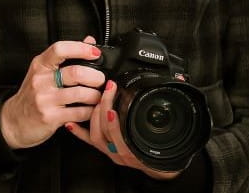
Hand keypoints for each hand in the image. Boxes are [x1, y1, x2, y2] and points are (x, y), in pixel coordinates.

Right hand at [0, 37, 105, 149]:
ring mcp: (45, 99)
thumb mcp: (42, 72)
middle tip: (100, 80)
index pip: (60, 49)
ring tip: (97, 96)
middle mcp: (41, 80)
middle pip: (75, 73)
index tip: (95, 53)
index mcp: (40, 65)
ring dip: (95, 96)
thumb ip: (65, 57)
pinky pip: (79, 113)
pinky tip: (90, 109)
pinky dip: (90, 111)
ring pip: (80, 94)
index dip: (81, 48)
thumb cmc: (31, 95)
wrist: (14, 121)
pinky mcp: (50, 117)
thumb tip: (88, 41)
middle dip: (95, 77)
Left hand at [65, 75, 182, 180]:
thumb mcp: (169, 133)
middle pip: (106, 132)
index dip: (114, 119)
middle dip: (103, 108)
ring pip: (97, 136)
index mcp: (137, 149)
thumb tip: (177, 81)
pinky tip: (72, 121)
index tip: (113, 100)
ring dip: (94, 116)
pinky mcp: (106, 151)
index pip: (121, 135)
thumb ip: (168, 111)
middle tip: (106, 89)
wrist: (162, 167)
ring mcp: (113, 152)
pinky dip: (79, 131)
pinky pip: (90, 142)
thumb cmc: (165, 150)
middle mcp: (123, 152)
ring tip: (97, 98)